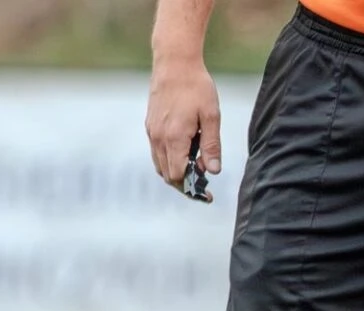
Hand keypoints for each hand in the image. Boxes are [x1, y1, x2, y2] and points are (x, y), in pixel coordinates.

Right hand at [145, 57, 220, 200]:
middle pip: (168, 175)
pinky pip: (157, 153)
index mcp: (174, 137)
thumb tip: (213, 171)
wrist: (174, 63)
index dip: (193, 189)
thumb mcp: (212, 116)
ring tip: (197, 171)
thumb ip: (212, 146)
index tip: (208, 194)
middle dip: (185, 185)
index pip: (178, 175)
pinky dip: (169, 161)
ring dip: (176, 173)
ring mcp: (152, 132)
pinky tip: (186, 156)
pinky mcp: (150, 125)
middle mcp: (159, 137)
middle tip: (204, 186)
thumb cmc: (197, 87)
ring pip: (160, 165)